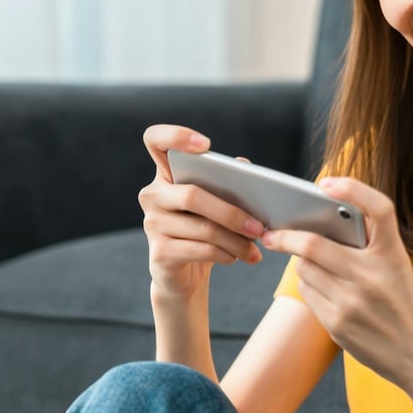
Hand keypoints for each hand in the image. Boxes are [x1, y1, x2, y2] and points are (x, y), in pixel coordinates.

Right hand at [138, 125, 265, 299]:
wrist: (185, 277)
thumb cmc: (204, 231)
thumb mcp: (216, 205)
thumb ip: (227, 182)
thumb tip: (245, 168)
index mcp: (166, 174)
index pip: (156, 141)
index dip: (176, 136)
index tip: (206, 145)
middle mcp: (152, 195)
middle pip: (192, 195)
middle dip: (232, 212)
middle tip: (259, 227)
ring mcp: (152, 224)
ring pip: (202, 227)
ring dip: (235, 240)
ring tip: (255, 247)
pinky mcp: (159, 253)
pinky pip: (199, 250)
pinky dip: (224, 254)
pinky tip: (237, 257)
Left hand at [260, 176, 412, 386]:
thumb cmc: (402, 299)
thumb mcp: (396, 264)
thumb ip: (369, 240)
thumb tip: (320, 218)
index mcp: (392, 253)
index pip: (378, 208)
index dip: (353, 189)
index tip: (326, 184)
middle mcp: (372, 274)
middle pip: (313, 244)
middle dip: (286, 237)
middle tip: (271, 233)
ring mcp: (352, 301)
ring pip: (304, 268)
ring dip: (300, 262)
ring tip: (306, 262)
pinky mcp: (337, 323)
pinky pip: (307, 292)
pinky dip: (308, 284)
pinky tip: (320, 287)